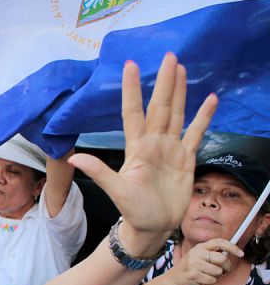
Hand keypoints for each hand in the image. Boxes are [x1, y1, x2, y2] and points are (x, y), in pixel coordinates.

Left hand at [70, 54, 217, 256]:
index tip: (130, 66)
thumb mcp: (116, 192)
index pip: (133, 112)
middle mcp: (153, 143)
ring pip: (176, 114)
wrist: (152, 228)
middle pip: (159, 106)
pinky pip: (196, 133)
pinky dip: (204, 117)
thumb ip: (99, 173)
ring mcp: (171, 149)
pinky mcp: (187, 158)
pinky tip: (211, 99)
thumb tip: (74, 159)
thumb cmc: (133, 211)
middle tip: (168, 55)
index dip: (133, 90)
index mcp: (137, 147)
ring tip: (181, 68)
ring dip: (180, 92)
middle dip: (163, 82)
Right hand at [165, 239, 242, 284]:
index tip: (240, 253)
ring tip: (207, 275)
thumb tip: (231, 252)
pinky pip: (212, 280)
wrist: (173, 279)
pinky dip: (210, 282)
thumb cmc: (190, 268)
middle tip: (224, 270)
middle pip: (222, 259)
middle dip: (227, 267)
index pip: (218, 242)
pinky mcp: (194, 275)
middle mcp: (196, 253)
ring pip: (218, 271)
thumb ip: (212, 254)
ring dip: (216, 276)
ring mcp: (194, 264)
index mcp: (199, 247)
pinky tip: (201, 280)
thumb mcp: (199, 257)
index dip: (232, 247)